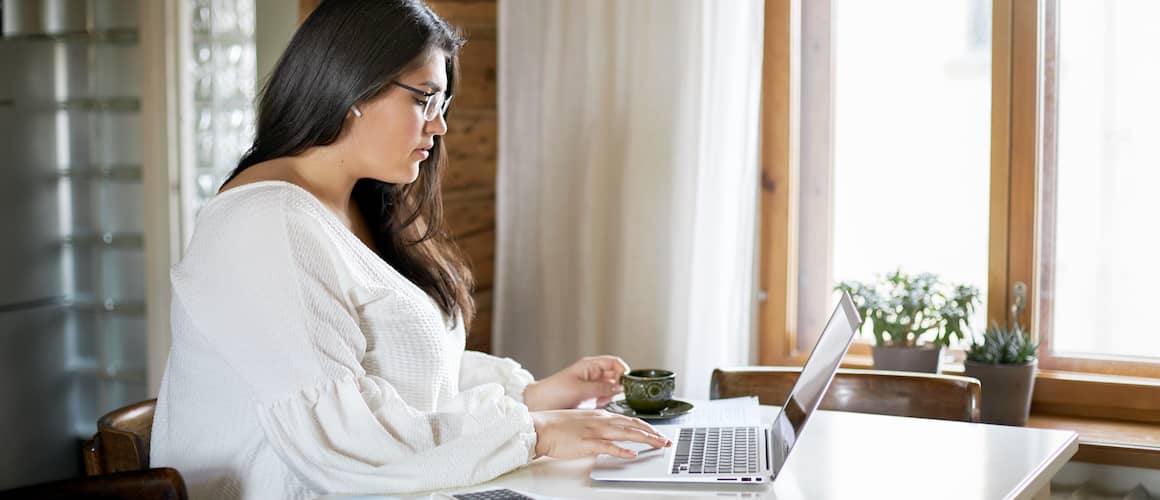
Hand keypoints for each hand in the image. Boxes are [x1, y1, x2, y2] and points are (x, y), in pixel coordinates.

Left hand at [522, 355, 629, 410]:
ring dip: (610, 395)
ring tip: (599, 400)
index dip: (622, 370)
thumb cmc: (554, 392)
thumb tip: (619, 387)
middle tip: (615, 394)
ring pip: (611, 389)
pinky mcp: (589, 400)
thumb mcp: (580, 389)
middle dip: (617, 385)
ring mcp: (592, 387)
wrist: (539, 405)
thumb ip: (601, 388)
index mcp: (589, 366)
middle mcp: (592, 375)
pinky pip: (604, 399)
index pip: (613, 362)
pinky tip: (595, 406)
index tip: (625, 382)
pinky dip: (603, 403)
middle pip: (615, 376)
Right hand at [530, 410, 671, 458]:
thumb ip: (596, 426)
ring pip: (626, 433)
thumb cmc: (556, 426)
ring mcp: (595, 431)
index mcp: (600, 416)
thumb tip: (607, 435)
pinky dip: (622, 451)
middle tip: (666, 441)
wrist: (540, 427)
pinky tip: (633, 454)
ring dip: (645, 439)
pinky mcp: (587, 443)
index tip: (656, 433)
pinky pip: (608, 447)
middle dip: (652, 433)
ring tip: (659, 445)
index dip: (645, 427)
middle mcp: (601, 421)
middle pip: (633, 425)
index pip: (628, 420)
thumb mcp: (581, 421)